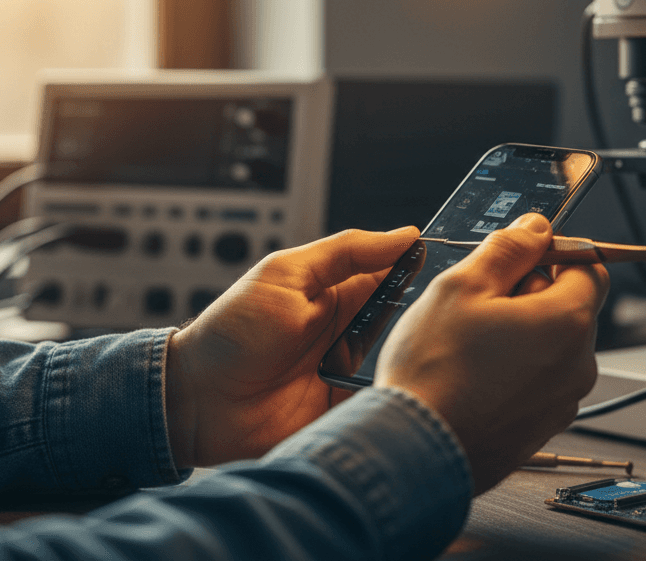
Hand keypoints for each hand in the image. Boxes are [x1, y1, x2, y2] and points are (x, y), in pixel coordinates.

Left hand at [165, 226, 419, 468]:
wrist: (197, 402)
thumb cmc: (231, 333)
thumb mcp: (285, 274)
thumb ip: (345, 252)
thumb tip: (403, 234)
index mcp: (337, 293)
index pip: (393, 275)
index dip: (420, 270)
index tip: (448, 265)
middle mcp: (348, 331)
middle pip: (405, 320)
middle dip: (421, 317)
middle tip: (435, 314)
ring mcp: (349, 372)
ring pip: (400, 359)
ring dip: (408, 356)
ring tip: (419, 351)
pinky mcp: (346, 410)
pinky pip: (384, 400)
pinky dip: (395, 393)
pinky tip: (403, 387)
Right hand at [374, 213, 609, 493]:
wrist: (413, 449)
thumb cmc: (433, 371)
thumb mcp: (462, 287)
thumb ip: (507, 249)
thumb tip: (535, 227)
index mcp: (568, 322)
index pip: (590, 267)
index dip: (552, 254)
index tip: (517, 257)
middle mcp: (578, 365)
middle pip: (568, 308)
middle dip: (529, 296)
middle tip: (477, 303)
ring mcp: (561, 403)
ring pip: (550, 348)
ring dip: (518, 336)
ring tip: (467, 345)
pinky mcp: (540, 430)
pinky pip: (536, 385)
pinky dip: (511, 374)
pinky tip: (470, 377)